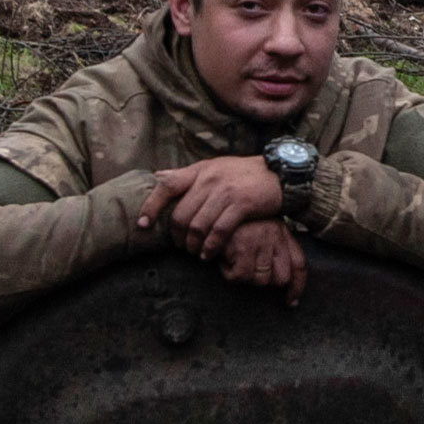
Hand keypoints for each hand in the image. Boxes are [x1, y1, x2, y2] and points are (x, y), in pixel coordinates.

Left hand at [138, 154, 285, 258]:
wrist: (281, 174)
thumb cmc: (244, 175)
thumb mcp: (214, 168)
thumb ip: (188, 175)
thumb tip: (157, 176)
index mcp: (200, 170)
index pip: (166, 185)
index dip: (151, 206)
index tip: (142, 224)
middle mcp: (209, 179)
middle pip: (180, 214)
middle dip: (177, 237)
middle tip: (182, 247)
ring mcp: (225, 192)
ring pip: (197, 226)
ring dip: (193, 246)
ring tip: (196, 254)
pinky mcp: (241, 205)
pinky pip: (218, 231)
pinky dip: (210, 247)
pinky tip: (209, 255)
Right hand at [216, 217, 308, 304]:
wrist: (210, 210)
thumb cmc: (233, 227)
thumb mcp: (258, 234)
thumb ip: (273, 254)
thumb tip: (287, 287)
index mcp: (282, 232)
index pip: (299, 264)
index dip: (297, 287)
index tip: (290, 303)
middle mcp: (276, 234)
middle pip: (281, 279)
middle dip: (264, 281)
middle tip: (248, 269)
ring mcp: (261, 239)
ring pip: (260, 280)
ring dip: (244, 276)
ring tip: (234, 259)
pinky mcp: (243, 245)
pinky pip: (241, 276)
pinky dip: (230, 274)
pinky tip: (225, 260)